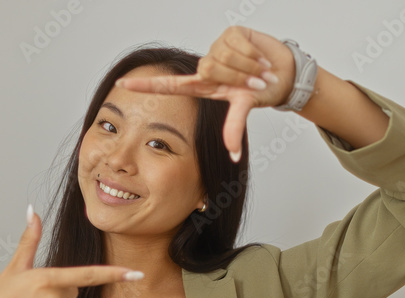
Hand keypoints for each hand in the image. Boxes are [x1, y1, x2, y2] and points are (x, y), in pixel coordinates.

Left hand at [114, 26, 295, 160]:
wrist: (283, 73)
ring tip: (259, 72)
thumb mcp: (244, 108)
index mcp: (204, 86)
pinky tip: (261, 59)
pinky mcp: (231, 33)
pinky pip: (237, 43)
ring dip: (249, 67)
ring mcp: (217, 48)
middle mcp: (206, 66)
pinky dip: (254, 54)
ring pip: (224, 55)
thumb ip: (234, 128)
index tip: (120, 85)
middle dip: (237, 77)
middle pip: (209, 68)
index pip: (168, 85)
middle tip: (254, 84)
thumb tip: (234, 156)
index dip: (145, 86)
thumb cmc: (260, 92)